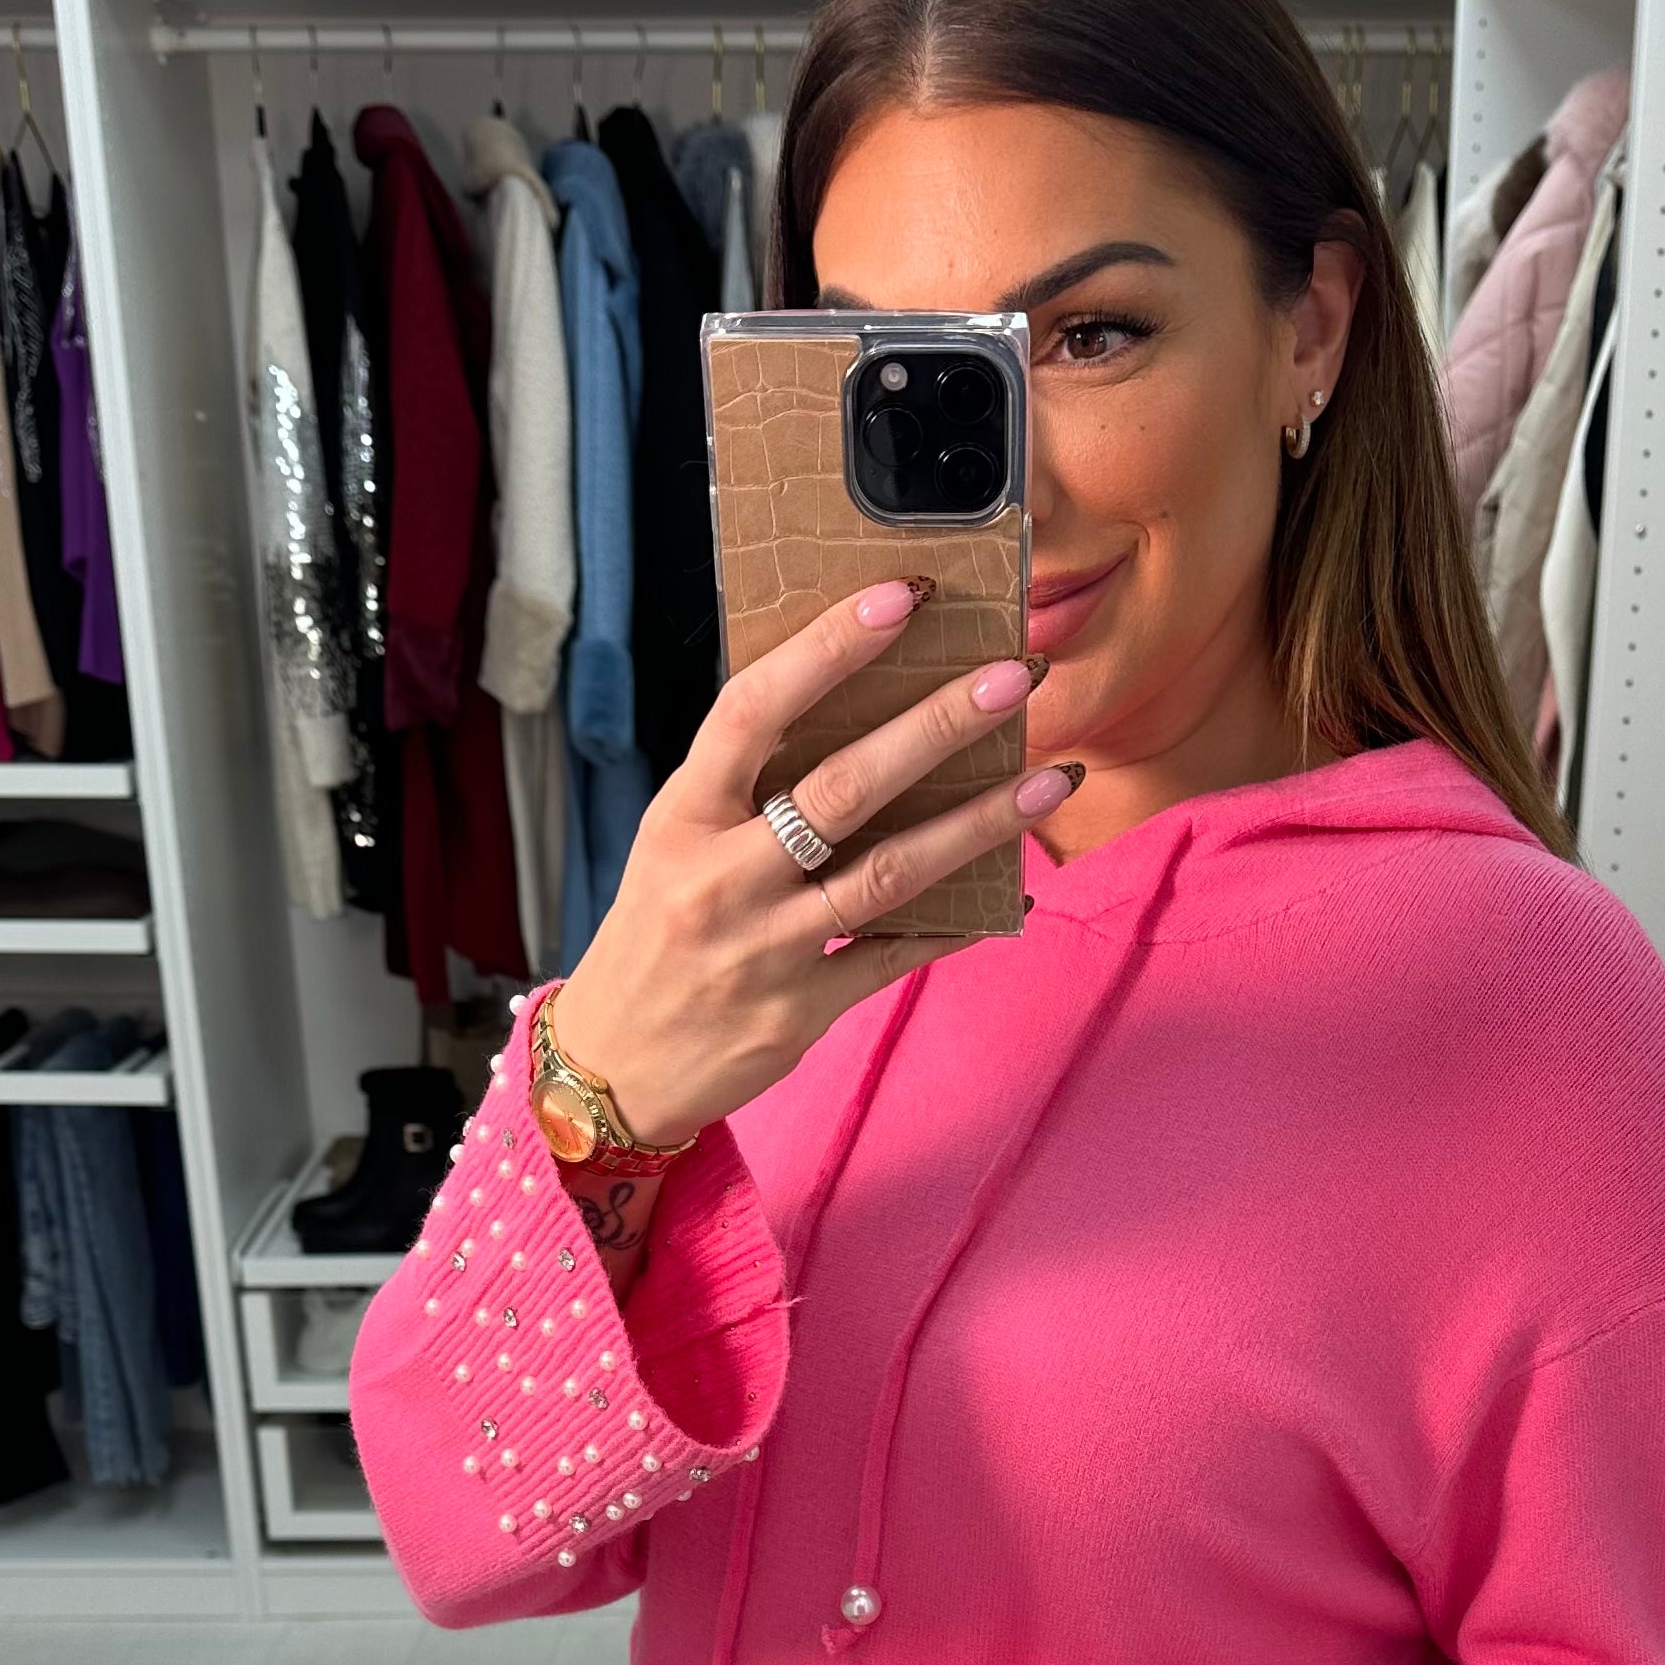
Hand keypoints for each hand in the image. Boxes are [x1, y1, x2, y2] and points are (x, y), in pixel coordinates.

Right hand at [549, 578, 1079, 1146]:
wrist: (613, 1065)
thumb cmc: (657, 933)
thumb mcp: (674, 844)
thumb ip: (746, 785)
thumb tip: (853, 703)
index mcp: (684, 816)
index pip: (753, 710)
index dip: (827, 649)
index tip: (901, 598)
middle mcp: (721, 878)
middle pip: (842, 788)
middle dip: (936, 726)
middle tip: (1013, 677)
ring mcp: (764, 949)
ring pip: (889, 873)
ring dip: (978, 823)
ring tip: (1051, 780)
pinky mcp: (800, 1011)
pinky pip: (898, 954)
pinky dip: (960, 920)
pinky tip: (1013, 887)